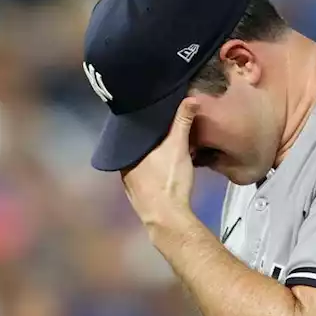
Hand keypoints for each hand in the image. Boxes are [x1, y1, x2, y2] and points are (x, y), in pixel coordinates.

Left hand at [120, 102, 197, 228]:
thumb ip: (183, 121)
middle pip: (137, 145)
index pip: (134, 129)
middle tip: (164, 128)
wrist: (166, 217)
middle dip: (150, 138)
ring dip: (149, 154)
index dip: (145, 121)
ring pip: (138, 160)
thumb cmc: (169, 179)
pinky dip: (150, 168)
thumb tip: (191, 97)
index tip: (155, 112)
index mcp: (128, 148)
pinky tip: (161, 167)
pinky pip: (142, 174)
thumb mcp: (179, 146)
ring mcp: (127, 180)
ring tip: (164, 144)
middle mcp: (123, 163)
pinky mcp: (136, 193)